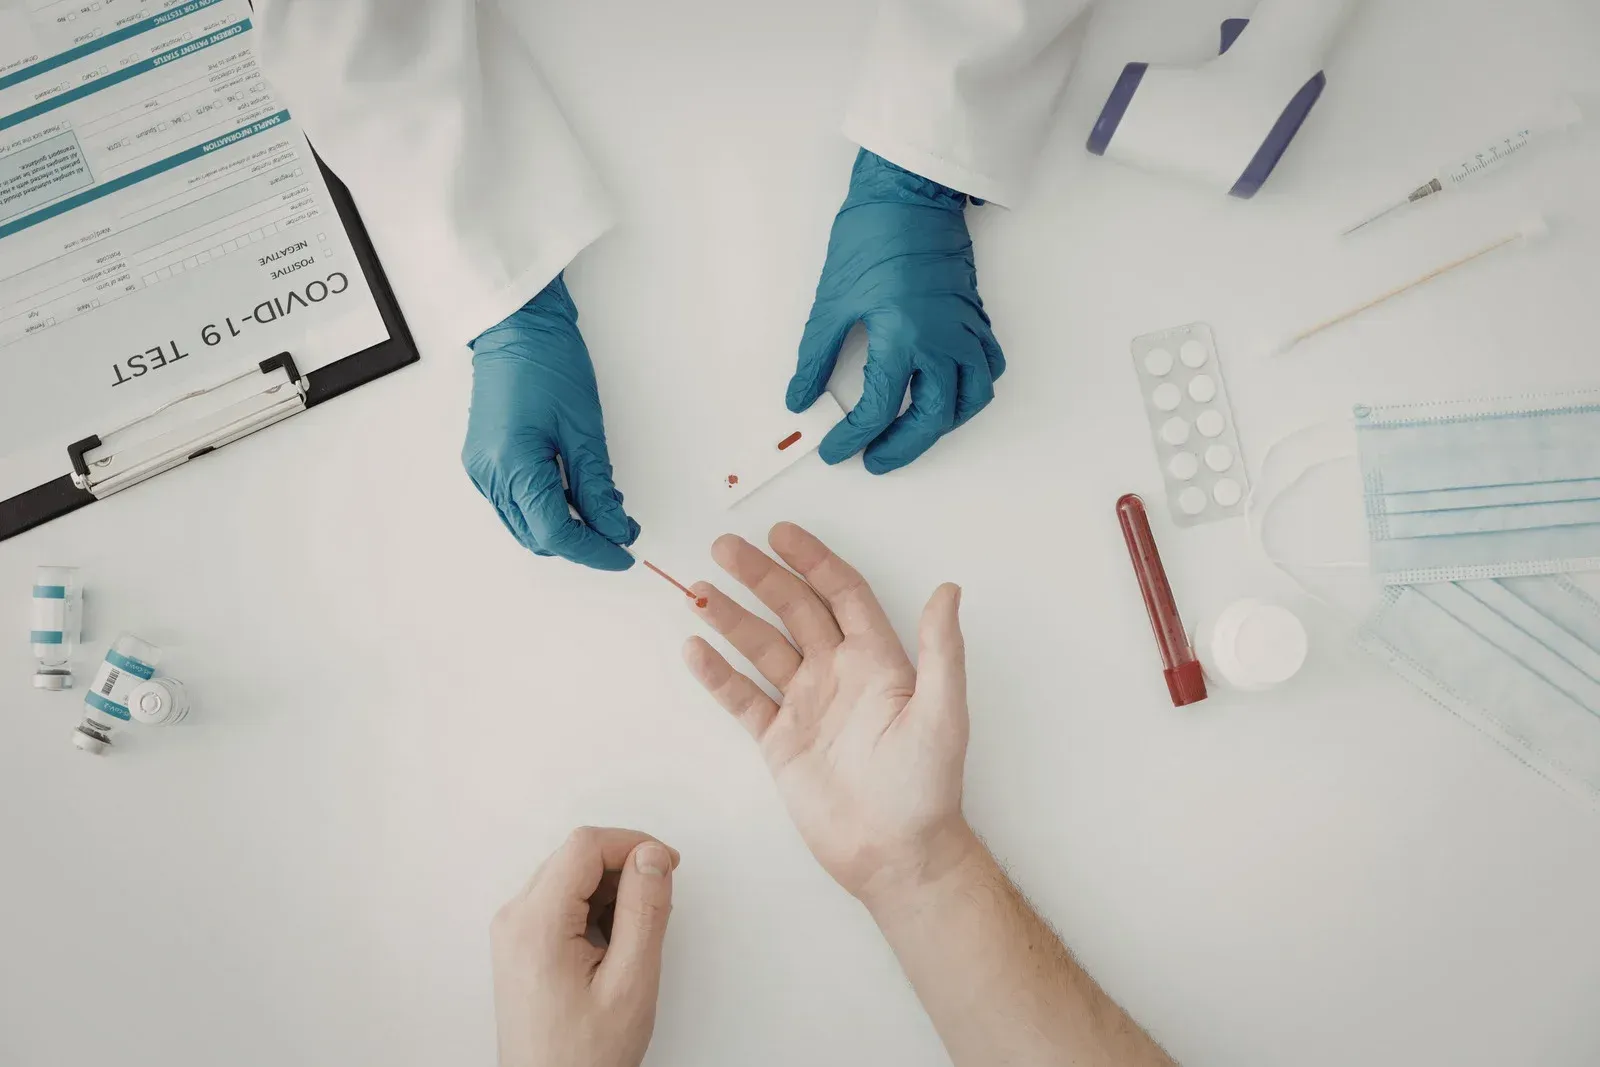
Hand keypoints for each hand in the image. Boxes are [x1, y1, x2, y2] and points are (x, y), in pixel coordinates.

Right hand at [465, 275, 640, 570]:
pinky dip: (546, 509)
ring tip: (603, 511)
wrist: (518, 328)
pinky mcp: (483, 462)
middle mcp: (489, 475)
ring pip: (525, 525)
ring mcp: (481, 470)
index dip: (593, 550)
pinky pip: (516, 504)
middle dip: (581, 542)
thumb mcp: (585, 429)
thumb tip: (615, 529)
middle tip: (621, 532)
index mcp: (512, 466)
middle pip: (537, 536)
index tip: (623, 552)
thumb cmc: (549, 362)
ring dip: (563, 528)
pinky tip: (574, 495)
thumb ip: (598, 487)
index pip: (555, 533)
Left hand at [491, 827, 678, 1066]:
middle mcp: (515, 920)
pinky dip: (593, 909)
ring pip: (569, 877)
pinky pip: (560, 902)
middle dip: (623, 868)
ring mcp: (513, 933)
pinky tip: (613, 945)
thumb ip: (644, 911)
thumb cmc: (583, 1057)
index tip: (665, 864)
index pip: (584, 846)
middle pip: (575, 857)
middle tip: (658, 900)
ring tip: (634, 936)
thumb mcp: (630, 982)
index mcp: (536, 924)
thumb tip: (650, 857)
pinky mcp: (521, 945)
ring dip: (610, 890)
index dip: (632, 844)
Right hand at [681, 522, 972, 906]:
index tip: (781, 534)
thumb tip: (948, 590)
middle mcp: (838, 674)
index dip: (813, 561)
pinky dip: (718, 674)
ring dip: (731, 617)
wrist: (895, 853)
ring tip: (698, 591)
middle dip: (761, 577)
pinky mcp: (780, 741)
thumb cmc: (927, 786)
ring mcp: (806, 705)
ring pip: (762, 647)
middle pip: (794, 610)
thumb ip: (941, 650)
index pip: (841, 594)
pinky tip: (695, 649)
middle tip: (725, 547)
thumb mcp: (942, 712)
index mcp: (877, 660)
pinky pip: (743, 698)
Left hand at [789, 149, 1004, 474]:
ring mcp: (963, 329)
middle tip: (874, 459)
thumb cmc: (872, 235)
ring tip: (913, 435)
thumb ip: (816, 358)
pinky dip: (972, 391)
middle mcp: (941, 339)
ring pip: (969, 399)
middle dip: (902, 447)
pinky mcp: (974, 317)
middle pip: (932, 417)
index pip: (879, 408)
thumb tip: (800, 397)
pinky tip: (950, 396)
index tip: (837, 448)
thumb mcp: (832, 301)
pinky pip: (987, 368)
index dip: (854, 437)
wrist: (910, 194)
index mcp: (902, 334)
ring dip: (942, 426)